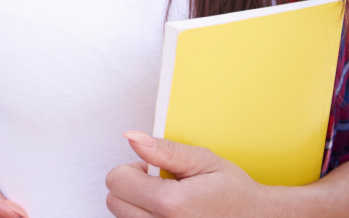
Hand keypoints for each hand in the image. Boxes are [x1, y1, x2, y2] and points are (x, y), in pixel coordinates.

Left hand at [106, 131, 271, 217]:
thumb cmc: (234, 193)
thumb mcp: (202, 160)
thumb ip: (164, 150)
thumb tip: (132, 138)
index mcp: (171, 204)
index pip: (117, 181)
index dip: (132, 168)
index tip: (151, 169)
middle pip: (114, 202)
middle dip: (131, 187)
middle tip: (158, 184)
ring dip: (137, 206)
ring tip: (165, 201)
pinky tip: (165, 214)